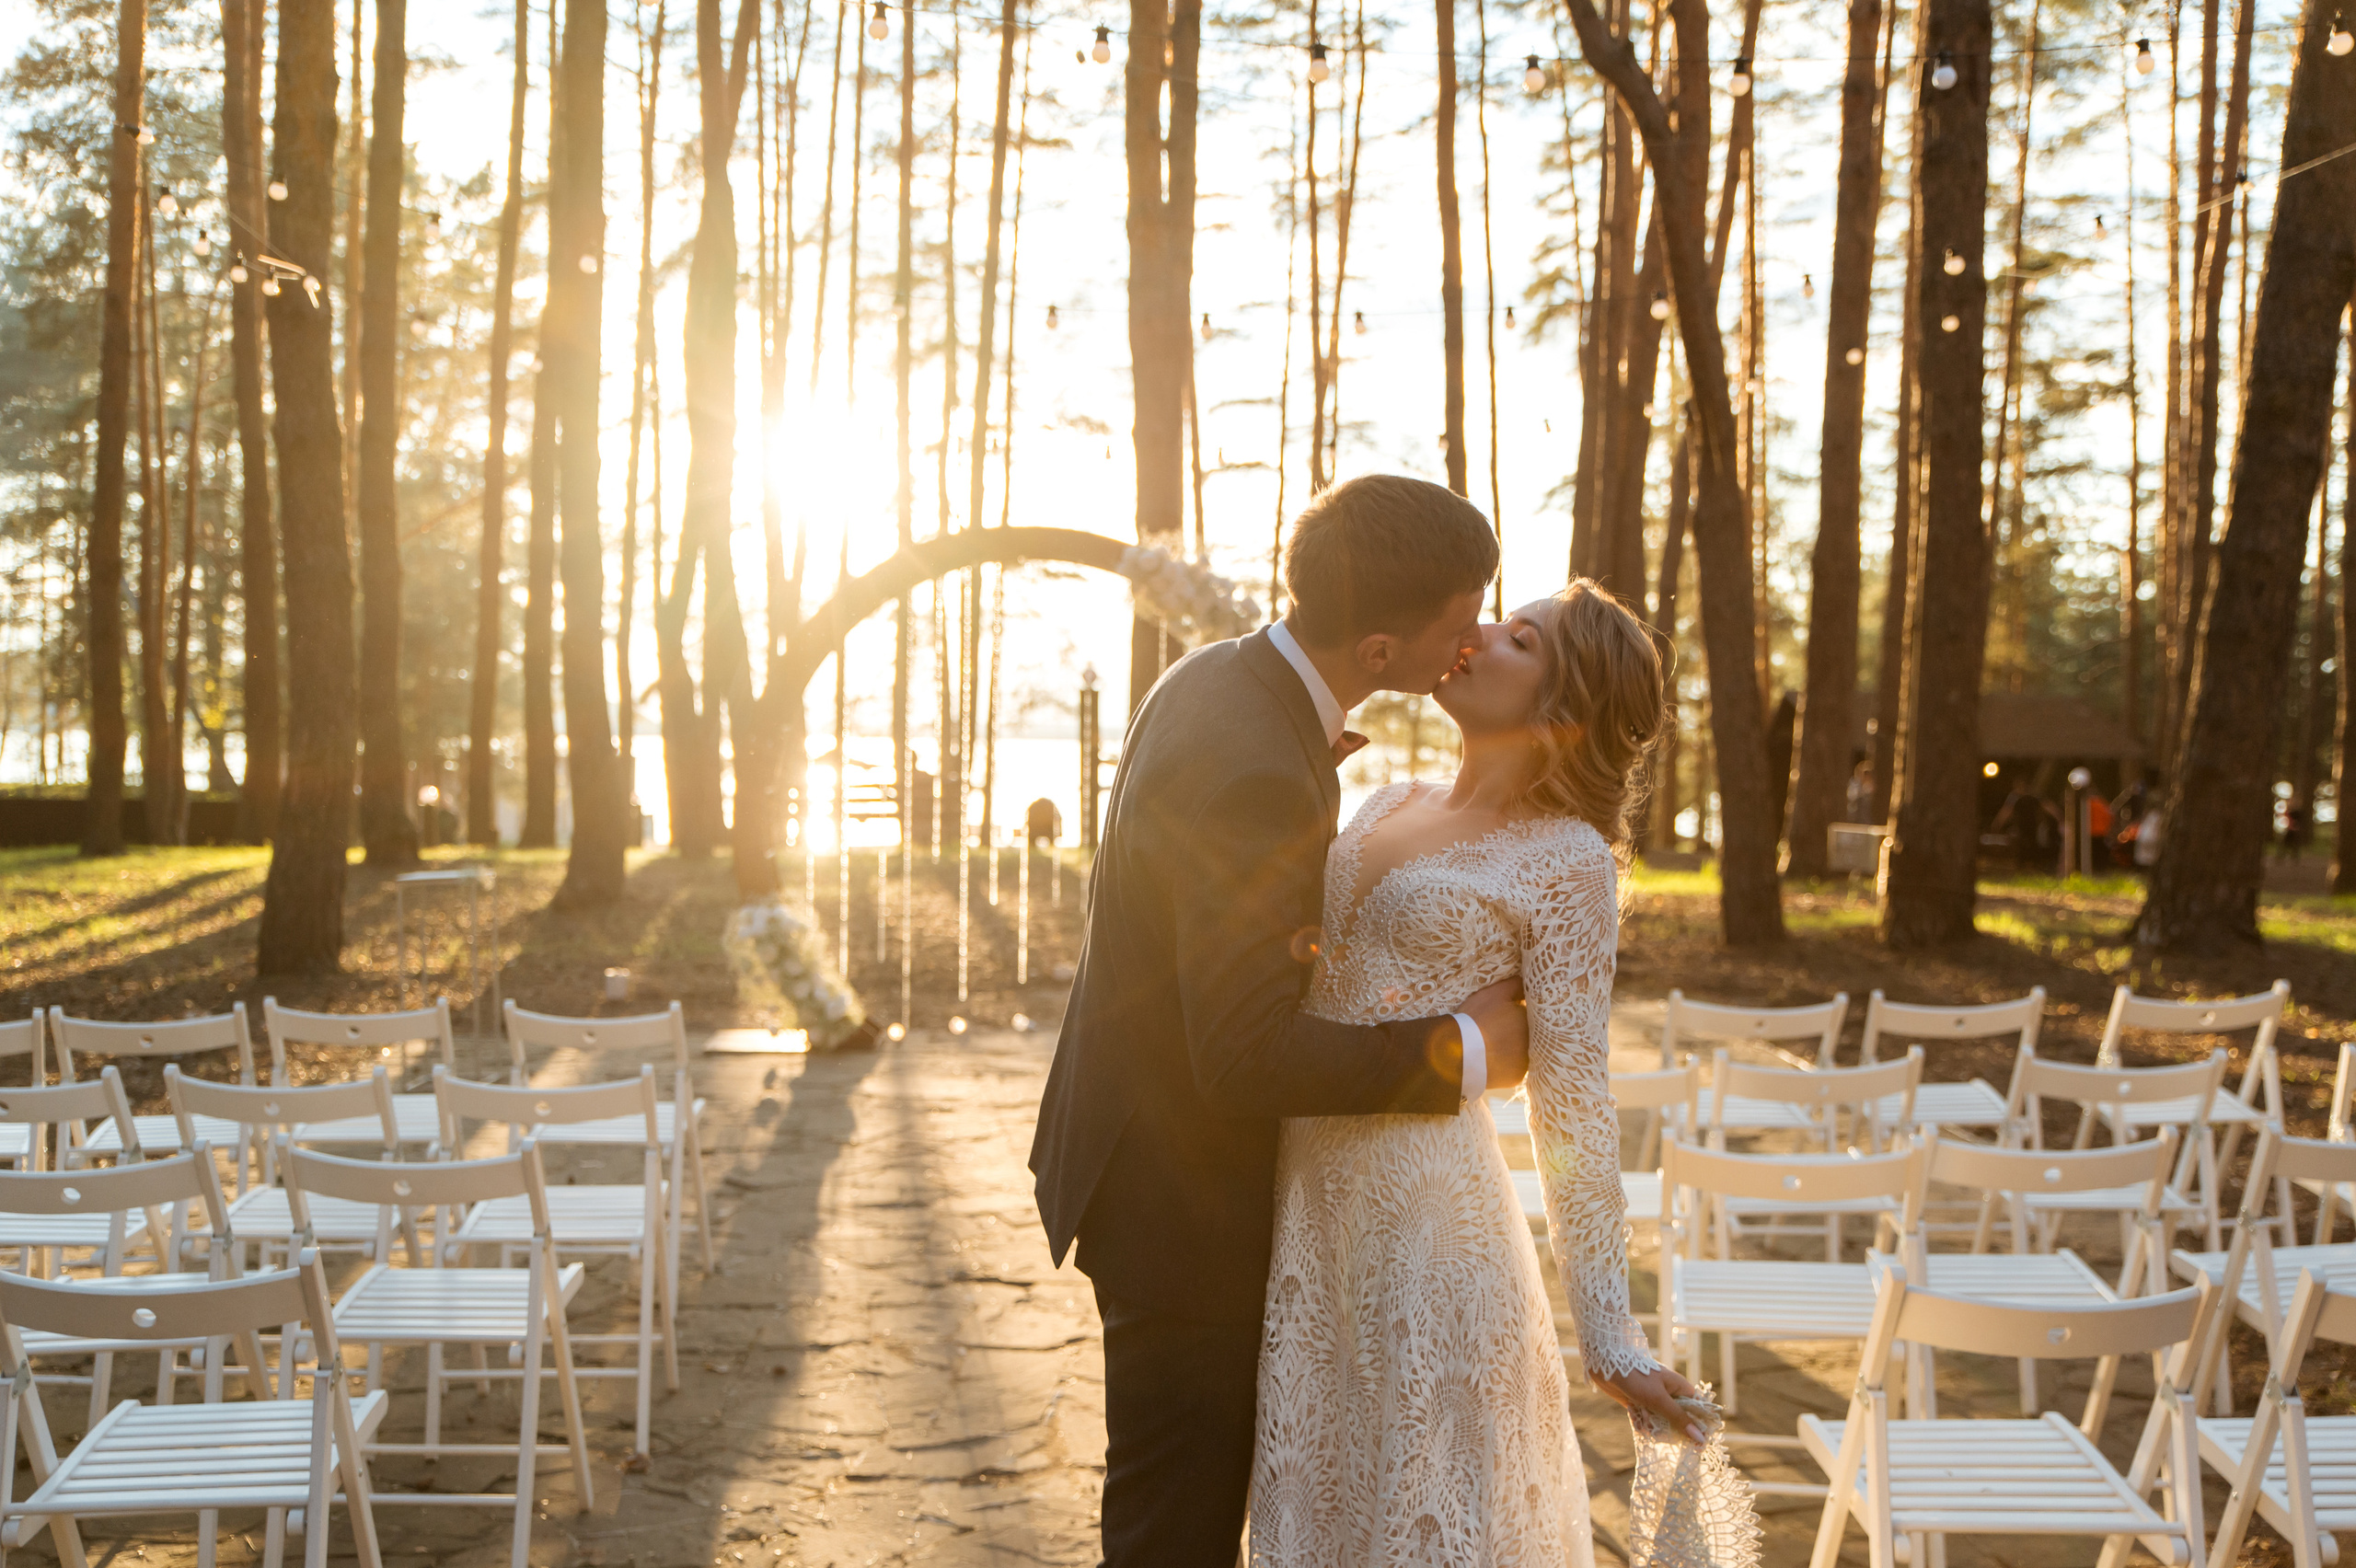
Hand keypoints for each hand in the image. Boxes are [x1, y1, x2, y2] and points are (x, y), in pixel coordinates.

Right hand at [1461, 976, 1527, 1091]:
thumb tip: (1529, 981)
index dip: (1517, 1012)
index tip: (1504, 1012)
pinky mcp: (1517, 1077)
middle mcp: (1534, 1041)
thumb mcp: (1495, 993)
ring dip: (1513, 1047)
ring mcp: (1527, 1062)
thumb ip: (1516, 985)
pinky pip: (1514, 1067)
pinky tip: (1492, 1058)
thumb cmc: (1477, 1018)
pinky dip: (1506, 1063)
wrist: (1459, 1052)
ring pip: (1522, 1051)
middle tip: (1498, 1028)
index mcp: (1530, 1020)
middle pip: (1528, 1033)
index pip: (1529, 1013)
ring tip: (1494, 1044)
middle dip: (1516, 1030)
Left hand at [1591, 1363, 1709, 1445]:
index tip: (1698, 1445)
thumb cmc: (1637, 1377)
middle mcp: (1669, 1394)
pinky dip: (1640, 1420)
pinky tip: (1633, 1414)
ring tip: (1643, 1420)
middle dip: (1669, 1428)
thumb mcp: (1659, 1399)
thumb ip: (1678, 1418)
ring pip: (1661, 1421)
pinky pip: (1646, 1419)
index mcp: (1680, 1388)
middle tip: (1660, 1431)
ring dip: (1652, 1425)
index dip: (1699, 1426)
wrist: (1607, 1364)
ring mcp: (1654, 1399)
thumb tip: (1700, 1438)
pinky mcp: (1640, 1403)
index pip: (1697, 1410)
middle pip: (1679, 1419)